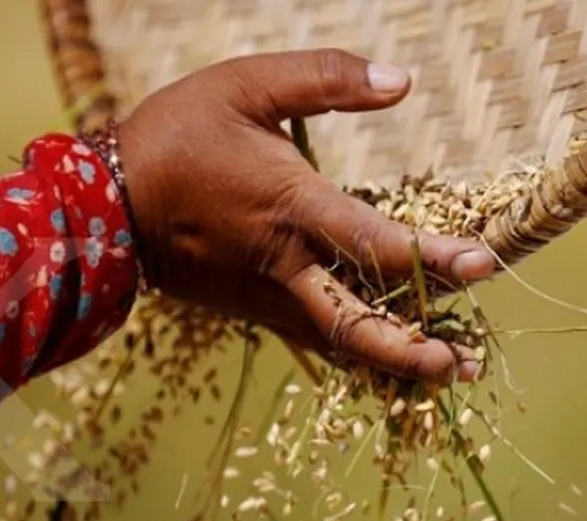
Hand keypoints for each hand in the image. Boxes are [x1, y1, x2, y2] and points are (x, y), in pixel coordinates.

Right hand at [117, 49, 494, 383]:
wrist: (102, 203)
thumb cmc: (177, 135)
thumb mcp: (246, 85)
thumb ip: (326, 80)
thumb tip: (401, 82)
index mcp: (289, 208)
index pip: (373, 242)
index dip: (432, 258)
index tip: (484, 266)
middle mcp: (284, 266)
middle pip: (358, 324)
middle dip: (413, 350)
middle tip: (464, 367)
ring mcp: (267, 297)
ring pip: (339, 342)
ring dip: (392, 361)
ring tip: (445, 372)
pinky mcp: (254, 311)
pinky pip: (315, 339)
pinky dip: (356, 352)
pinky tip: (388, 358)